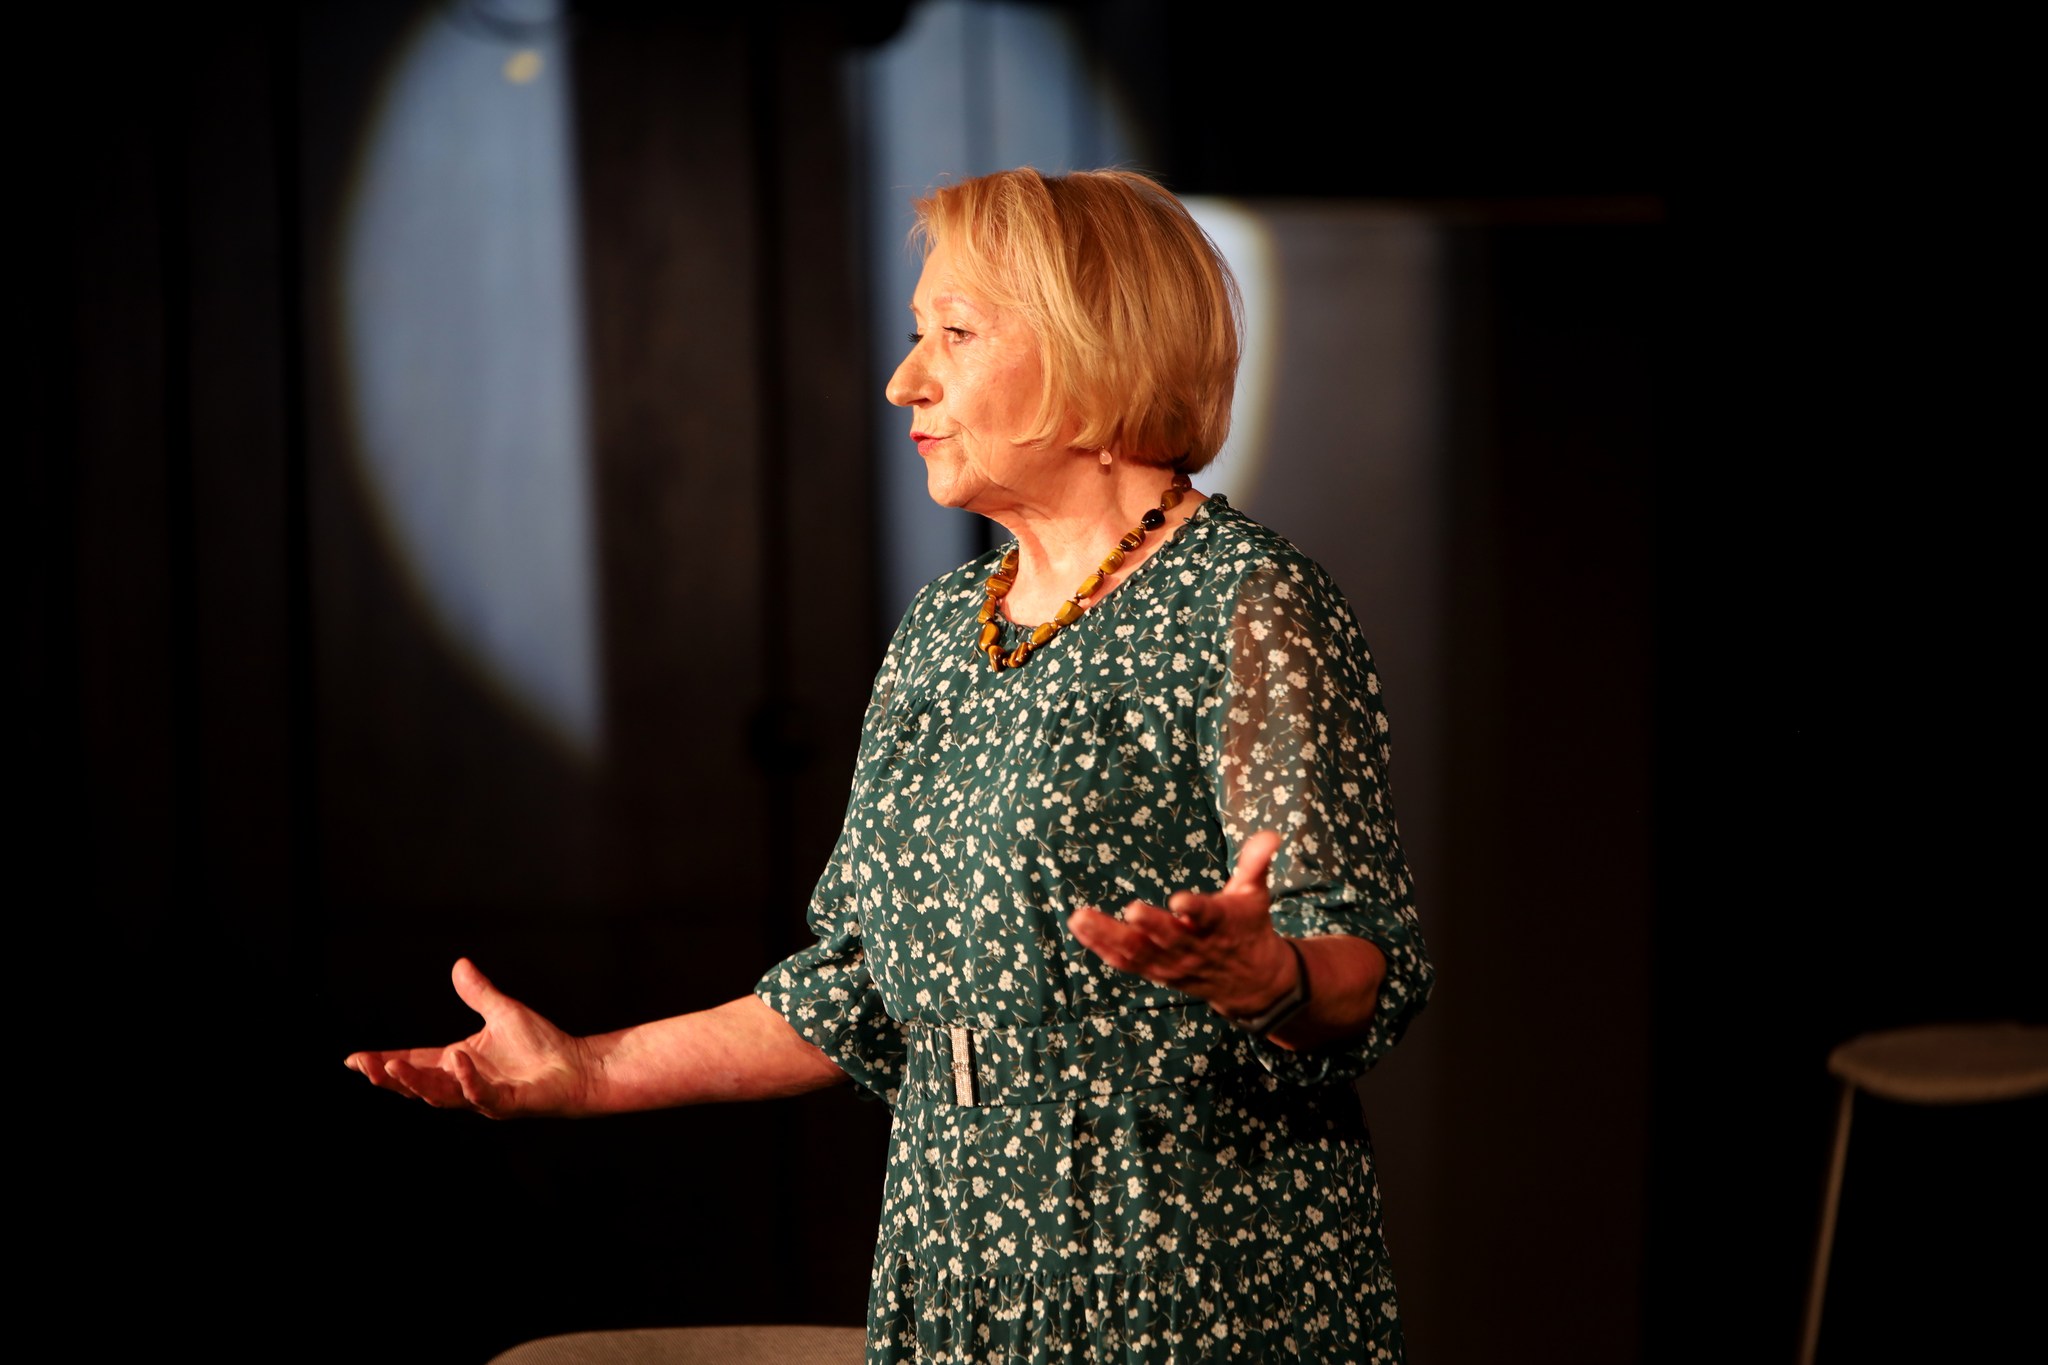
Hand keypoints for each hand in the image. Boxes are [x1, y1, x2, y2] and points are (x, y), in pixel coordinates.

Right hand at [344, 959, 595, 1117]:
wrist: (577, 1066)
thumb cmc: (541, 1046)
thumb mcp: (503, 1012)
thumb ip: (478, 993)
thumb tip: (459, 965)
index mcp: (457, 1063)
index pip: (413, 1062)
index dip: (384, 1063)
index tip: (353, 1060)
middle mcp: (463, 1083)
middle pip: (417, 1085)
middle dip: (389, 1078)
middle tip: (364, 1067)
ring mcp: (483, 1096)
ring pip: (441, 1095)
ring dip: (418, 1082)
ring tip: (394, 1066)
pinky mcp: (507, 1103)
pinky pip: (482, 1095)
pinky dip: (468, 1080)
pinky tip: (458, 1061)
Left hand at [1067, 830, 1296, 1017]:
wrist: (1251, 981)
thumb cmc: (1248, 927)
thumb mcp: (1255, 894)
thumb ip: (1256, 863)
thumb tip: (1271, 835)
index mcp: (1219, 924)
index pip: (1207, 916)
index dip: (1194, 909)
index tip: (1180, 901)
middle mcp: (1194, 946)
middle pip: (1168, 938)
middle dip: (1150, 926)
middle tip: (1131, 910)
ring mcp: (1172, 963)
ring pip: (1138, 952)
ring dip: (1107, 936)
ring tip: (1079, 917)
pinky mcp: (1157, 971)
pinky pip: (1126, 962)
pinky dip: (1102, 948)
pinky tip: (1080, 930)